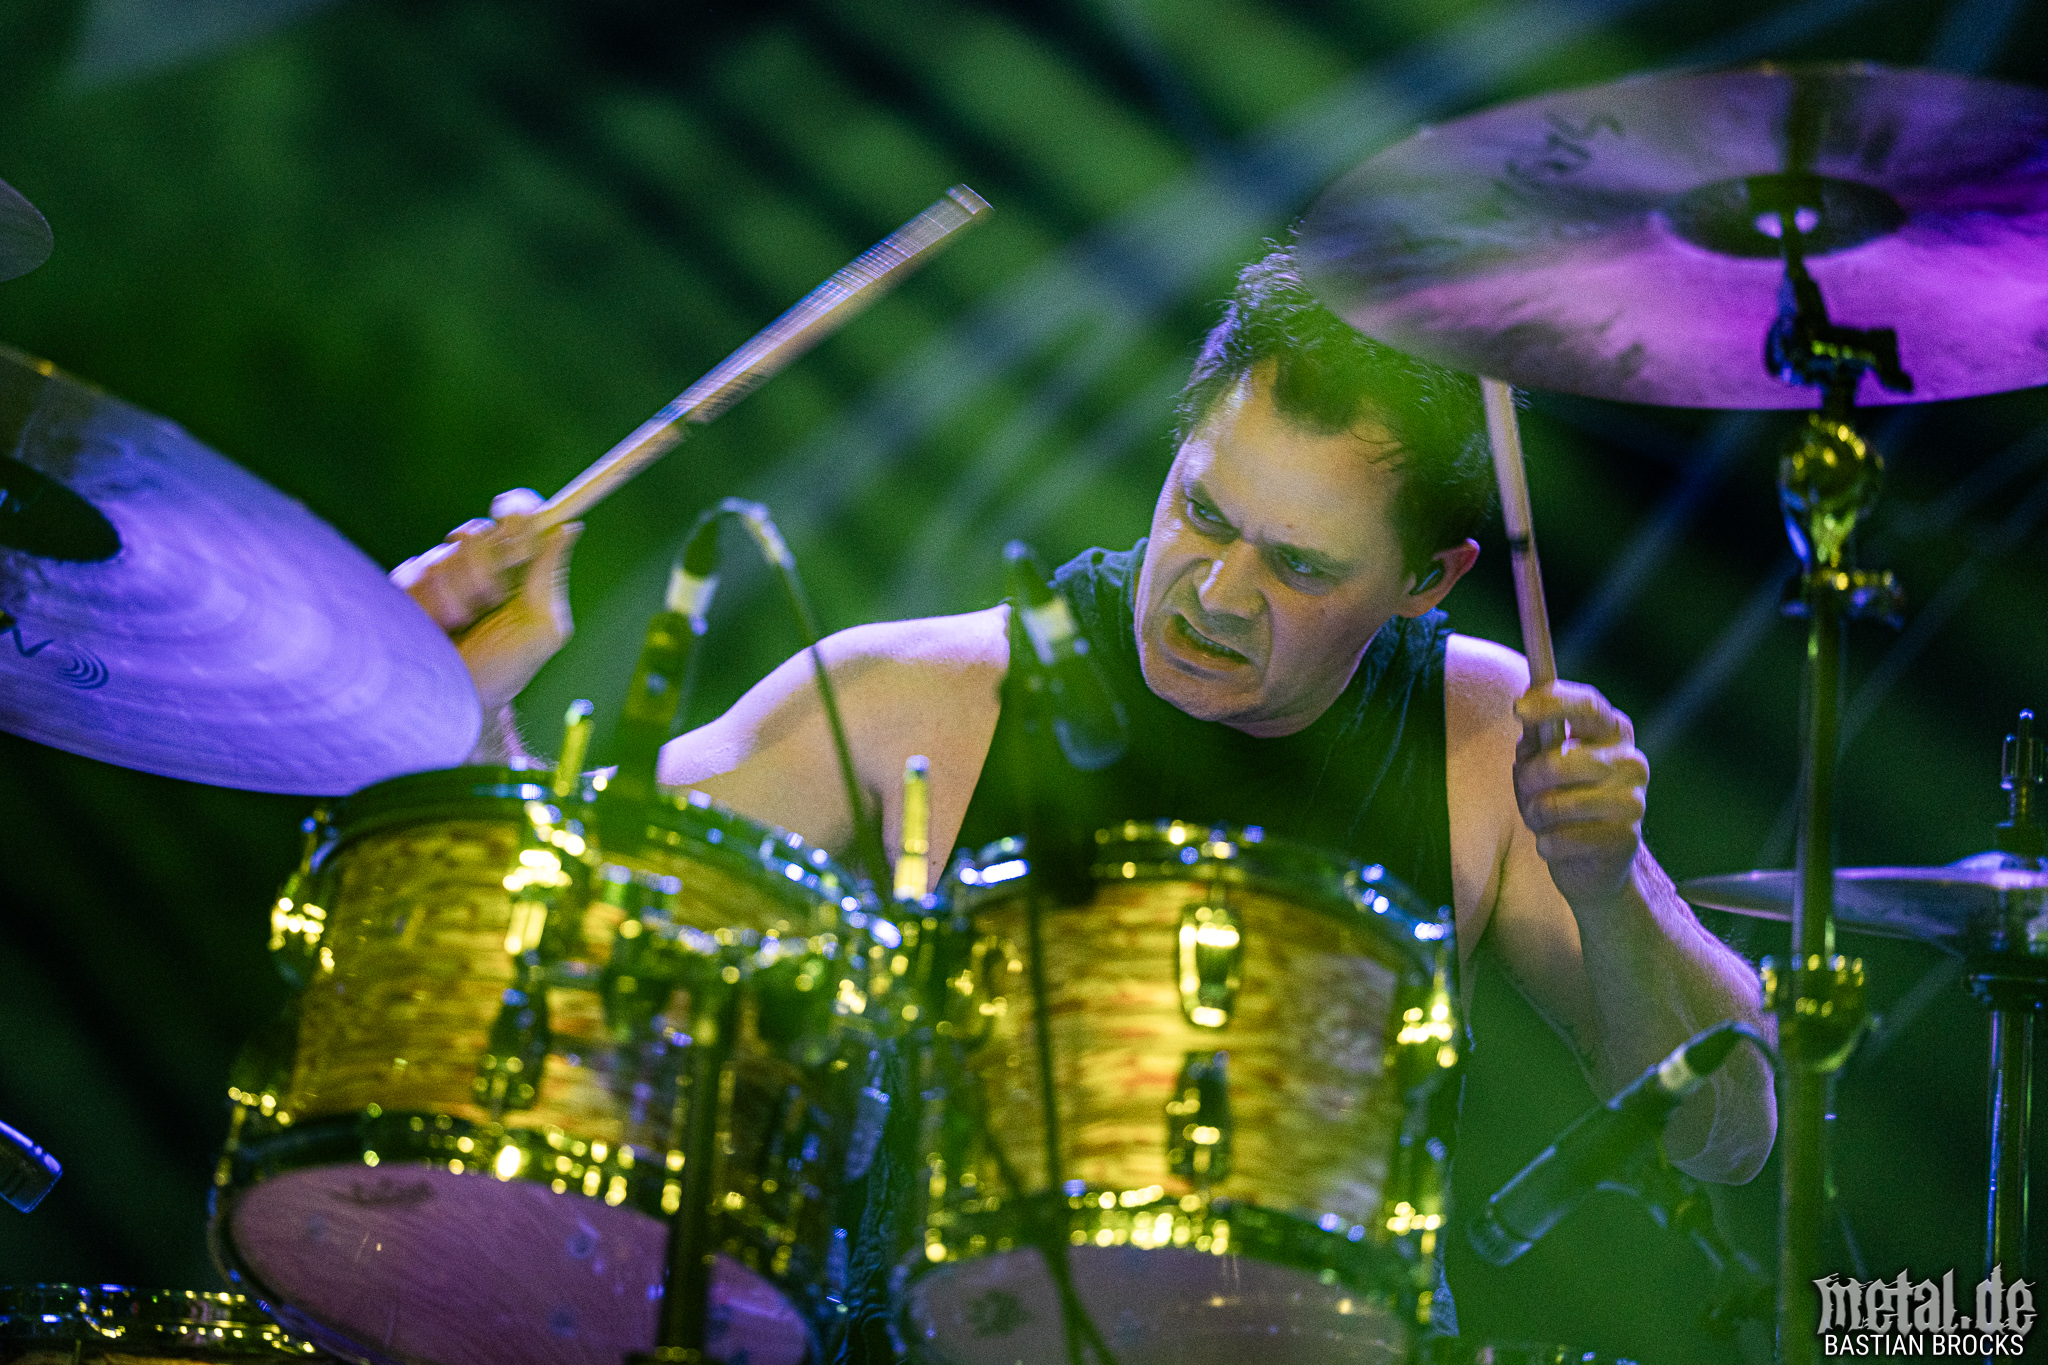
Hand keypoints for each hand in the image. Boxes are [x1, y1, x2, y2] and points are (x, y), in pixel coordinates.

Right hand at [391, 488, 581, 712]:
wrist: (457, 703)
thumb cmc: (506, 670)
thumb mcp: (541, 629)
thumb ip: (550, 578)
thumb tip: (568, 528)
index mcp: (519, 569)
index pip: (519, 518)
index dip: (517, 508)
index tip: (512, 516)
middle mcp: (480, 566)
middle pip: (478, 531)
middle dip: (485, 567)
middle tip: (490, 599)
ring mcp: (442, 576)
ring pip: (444, 555)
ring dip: (457, 595)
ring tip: (461, 626)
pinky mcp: (408, 589)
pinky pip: (414, 574)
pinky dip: (429, 604)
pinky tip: (435, 627)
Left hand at [1512, 681, 1649, 905]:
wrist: (1593, 864)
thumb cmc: (1560, 801)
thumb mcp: (1540, 764)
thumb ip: (1534, 737)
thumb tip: (1524, 705)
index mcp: (1613, 733)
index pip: (1589, 705)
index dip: (1553, 703)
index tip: (1517, 708)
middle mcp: (1631, 761)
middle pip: (1561, 760)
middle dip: (1529, 779)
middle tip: (1525, 790)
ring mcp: (1634, 800)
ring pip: (1556, 804)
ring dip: (1535, 816)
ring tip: (1542, 821)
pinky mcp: (1627, 838)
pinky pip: (1562, 838)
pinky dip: (1546, 844)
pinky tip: (1555, 844)